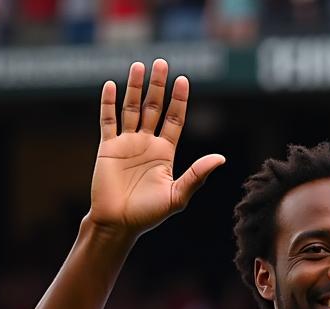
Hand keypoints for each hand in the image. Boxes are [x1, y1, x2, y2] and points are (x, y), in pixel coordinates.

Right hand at [89, 60, 224, 237]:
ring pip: (131, 108)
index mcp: (165, 153)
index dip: (179, 101)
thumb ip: (197, 175)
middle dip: (158, 86)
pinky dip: (108, 103)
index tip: (183, 80)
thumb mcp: (177, 195)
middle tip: (162, 63)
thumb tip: (221, 158)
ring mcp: (127, 144)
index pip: (174, 120)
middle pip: (153, 108)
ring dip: (134, 87)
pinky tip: (112, 85)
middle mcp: (147, 144)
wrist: (118, 224)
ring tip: (139, 65)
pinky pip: (108, 120)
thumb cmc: (148, 215)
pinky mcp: (108, 147)